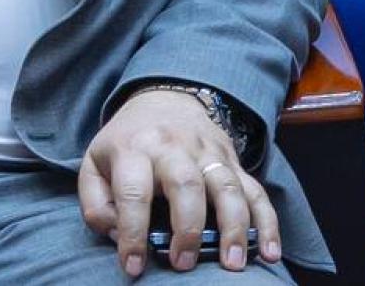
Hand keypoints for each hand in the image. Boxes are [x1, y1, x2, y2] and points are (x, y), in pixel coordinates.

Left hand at [80, 87, 279, 276]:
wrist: (166, 98)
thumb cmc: (127, 142)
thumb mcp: (95, 163)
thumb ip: (96, 202)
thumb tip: (115, 233)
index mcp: (135, 149)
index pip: (133, 193)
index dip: (132, 232)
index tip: (133, 267)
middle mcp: (175, 148)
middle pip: (186, 185)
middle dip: (188, 229)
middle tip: (183, 265)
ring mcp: (209, 153)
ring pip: (227, 187)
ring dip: (234, 227)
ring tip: (233, 264)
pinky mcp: (233, 162)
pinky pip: (255, 190)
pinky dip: (267, 222)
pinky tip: (270, 251)